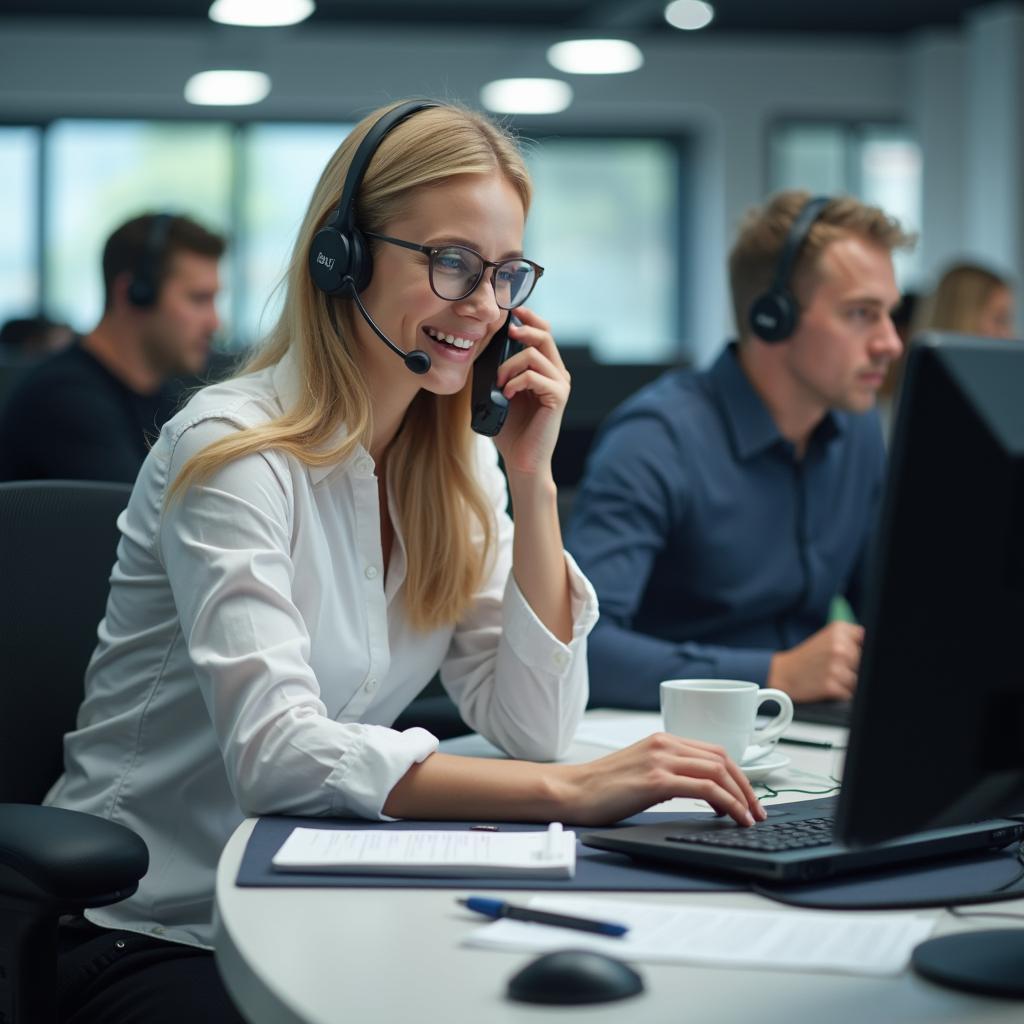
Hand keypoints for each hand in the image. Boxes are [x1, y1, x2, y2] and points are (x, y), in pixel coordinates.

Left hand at [491, 307, 569, 478]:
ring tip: (500, 384)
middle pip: (544, 335)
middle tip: (506, 334)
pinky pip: (536, 375)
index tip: (511, 311)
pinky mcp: (558, 397)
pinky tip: (508, 393)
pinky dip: (517, 381)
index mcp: (544, 369)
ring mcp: (560, 384)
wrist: (521, 460)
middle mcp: (556, 373)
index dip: (529, 319)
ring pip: (535, 355)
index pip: (542, 333)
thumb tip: (479, 345)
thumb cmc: (509, 429)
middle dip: (523, 329)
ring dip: (510, 365)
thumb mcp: (497, 392)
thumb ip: (495, 370)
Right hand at [554, 733, 765, 827]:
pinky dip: (727, 804)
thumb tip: (698, 791)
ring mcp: (661, 761)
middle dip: (747, 787)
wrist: (572, 791)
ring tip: (750, 818)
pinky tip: (734, 818)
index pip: (713, 752)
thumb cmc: (601, 787)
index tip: (747, 797)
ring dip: (742, 797)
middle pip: (722, 760)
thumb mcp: (641, 771)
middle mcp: (664, 745)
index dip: (737, 775)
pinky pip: (706, 790)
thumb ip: (668, 773)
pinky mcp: (656, 781)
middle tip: (757, 811)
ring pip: (719, 772)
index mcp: (662, 740)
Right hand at [768, 621, 864, 701]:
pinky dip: (842, 694)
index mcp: (839, 630)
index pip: (869, 642)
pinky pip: (850, 694)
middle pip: (865, 663)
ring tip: (832, 678)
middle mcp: (839, 646)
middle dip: (856, 669)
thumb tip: (876, 650)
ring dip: (849, 683)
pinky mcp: (831, 685)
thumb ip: (853, 639)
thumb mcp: (829, 637)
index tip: (853, 657)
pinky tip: (828, 687)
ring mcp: (835, 666)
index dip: (862, 652)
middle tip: (838, 668)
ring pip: (859, 681)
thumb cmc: (809, 657)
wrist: (783, 673)